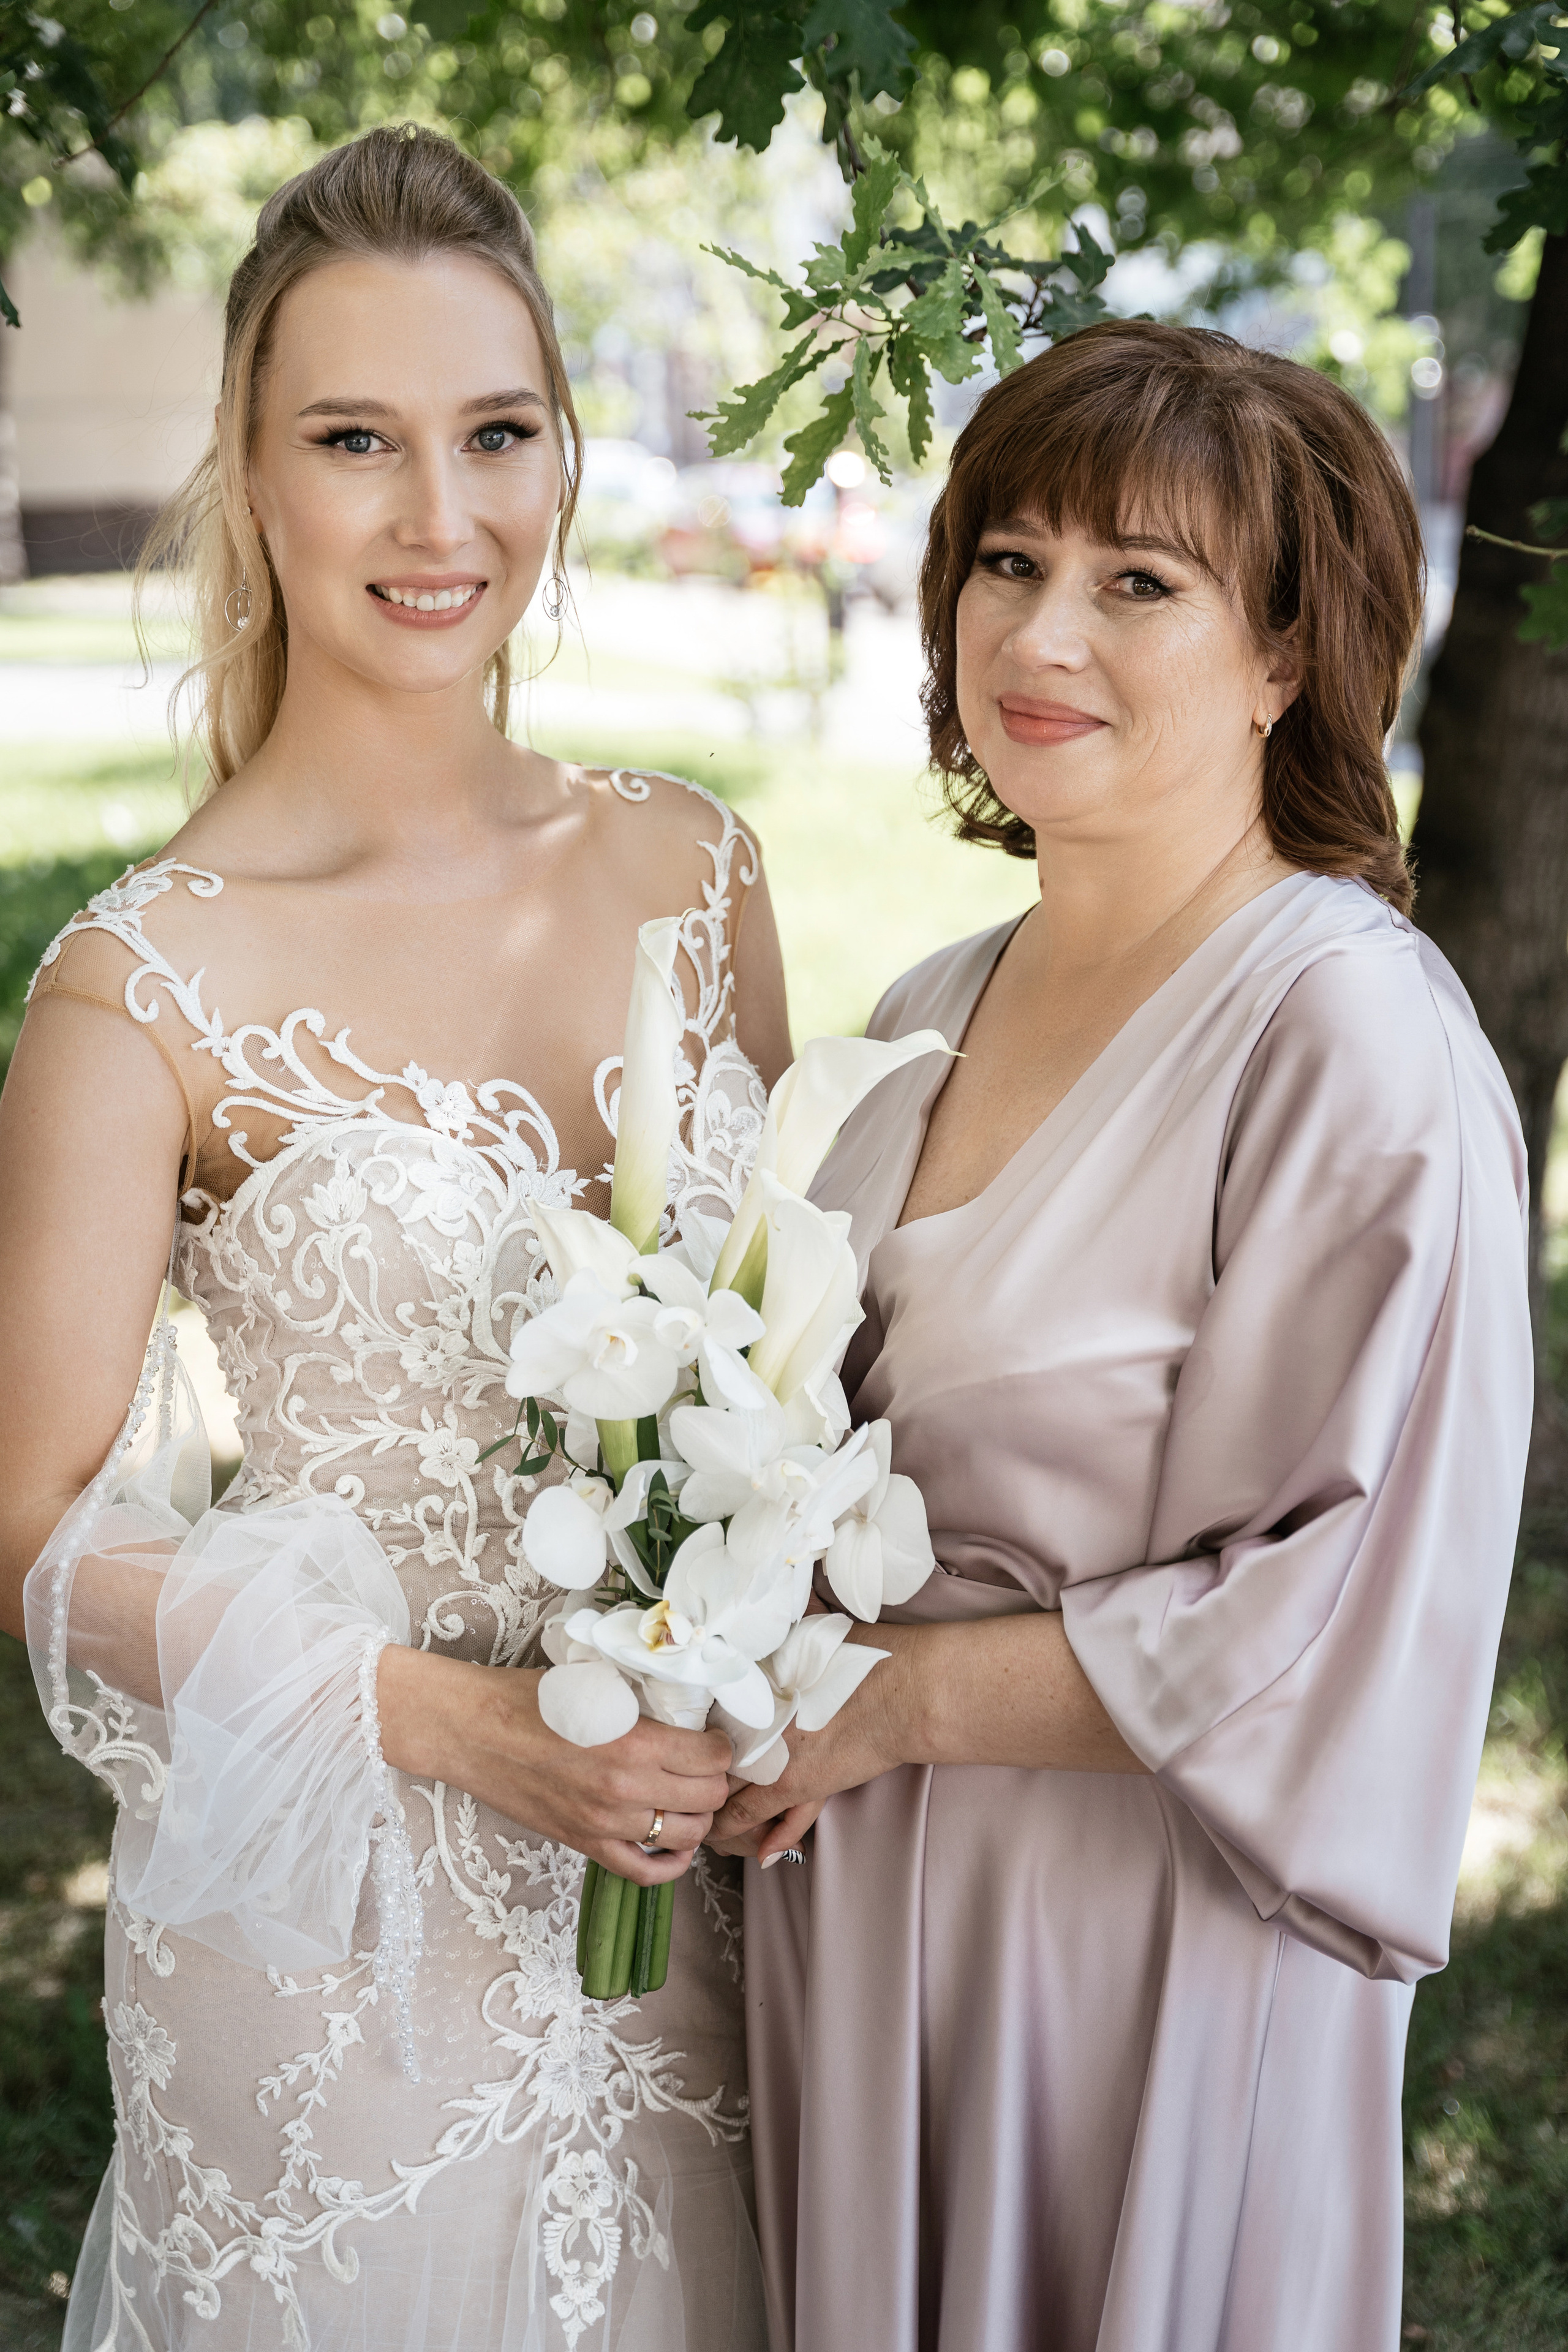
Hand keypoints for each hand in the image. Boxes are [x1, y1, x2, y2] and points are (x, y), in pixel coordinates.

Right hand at [377, 1646, 733, 1885]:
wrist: (470, 1731)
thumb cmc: (526, 1698)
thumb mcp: (595, 1682)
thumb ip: (642, 1698)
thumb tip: (687, 1701)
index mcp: (633, 1742)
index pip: (712, 1757)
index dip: (722, 1746)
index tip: (713, 1736)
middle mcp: (625, 1789)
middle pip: (708, 1798)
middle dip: (716, 1780)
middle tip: (706, 1765)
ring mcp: (605, 1823)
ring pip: (686, 1836)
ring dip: (697, 1817)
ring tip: (690, 1797)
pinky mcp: (583, 1844)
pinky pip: (644, 1872)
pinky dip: (670, 1864)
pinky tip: (674, 1845)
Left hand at [707, 1627, 909, 1857]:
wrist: (901, 1692)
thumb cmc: (866, 1658)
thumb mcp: (818, 1631)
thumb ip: (794, 1621)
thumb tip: (796, 1588)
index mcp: (749, 1683)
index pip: (701, 1715)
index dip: (691, 1736)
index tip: (688, 1747)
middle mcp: (749, 1720)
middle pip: (702, 1758)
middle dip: (693, 1778)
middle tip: (687, 1792)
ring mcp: (767, 1756)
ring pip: (721, 1795)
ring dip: (712, 1813)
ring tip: (706, 1824)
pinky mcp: (792, 1785)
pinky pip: (752, 1819)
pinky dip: (742, 1833)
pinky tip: (738, 1844)